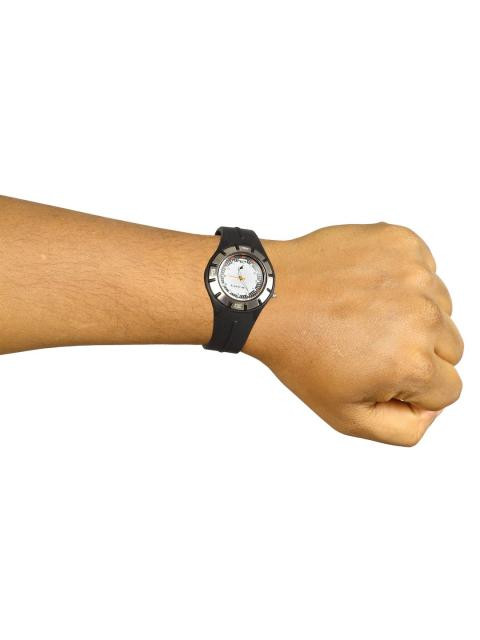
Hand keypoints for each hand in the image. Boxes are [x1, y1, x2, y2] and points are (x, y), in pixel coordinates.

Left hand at [245, 223, 463, 445]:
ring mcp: (415, 274)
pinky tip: (366, 288)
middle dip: (418, 353)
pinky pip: (425, 269)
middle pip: (451, 348)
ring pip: (441, 308)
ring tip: (365, 315)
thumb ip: (403, 429)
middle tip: (370, 345)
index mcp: (413, 364)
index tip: (379, 373)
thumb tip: (431, 409)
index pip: (448, 389)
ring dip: (413, 314)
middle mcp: (424, 316)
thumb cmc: (300, 352)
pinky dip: (403, 280)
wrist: (268, 297)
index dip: (413, 390)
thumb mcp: (346, 416)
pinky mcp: (403, 242)